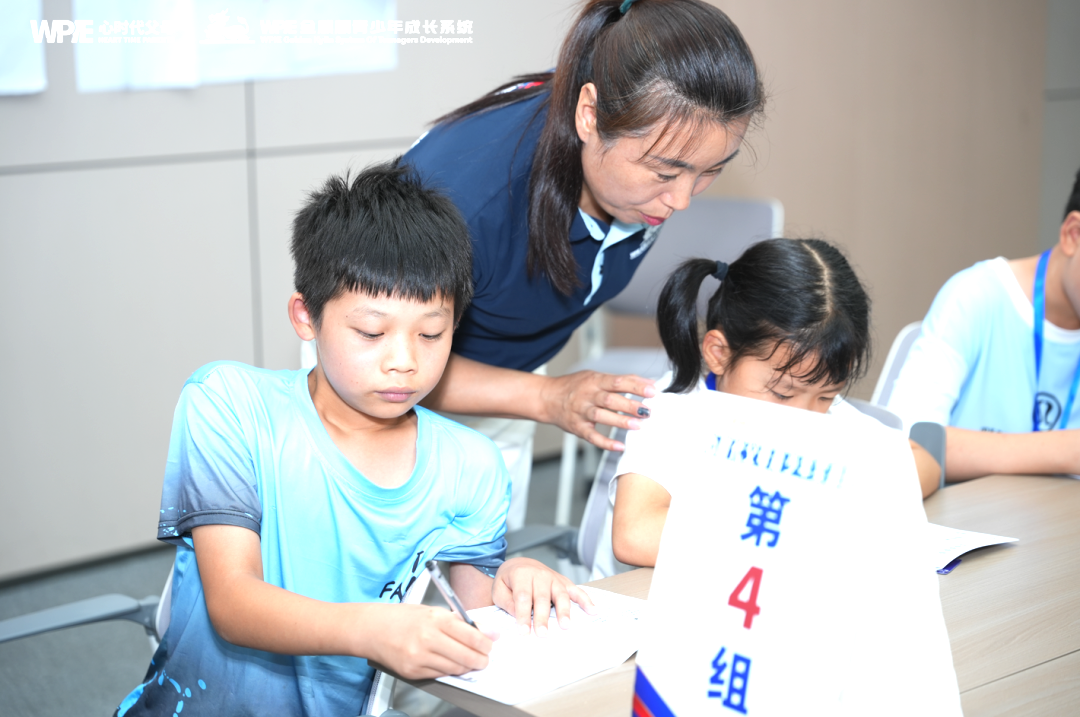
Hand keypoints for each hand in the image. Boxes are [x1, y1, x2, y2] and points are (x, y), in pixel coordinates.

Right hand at [363, 604, 494, 679]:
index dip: (485, 644)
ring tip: (469, 662)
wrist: (372, 629)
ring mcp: (419, 657)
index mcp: (435, 619)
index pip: (470, 636)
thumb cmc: (403, 618)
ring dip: (466, 667)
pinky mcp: (413, 672)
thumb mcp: (432, 611)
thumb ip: (459, 622)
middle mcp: (428, 638)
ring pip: (455, 669)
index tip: (490, 646)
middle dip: (480, 660)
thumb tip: (487, 633)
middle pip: (466, 656)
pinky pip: (440, 674)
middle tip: (484, 659)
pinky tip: (450, 663)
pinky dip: (449, 670)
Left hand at [492, 557, 595, 636]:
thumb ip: (506, 602)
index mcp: (521, 575)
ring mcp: (554, 578)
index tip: (523, 632)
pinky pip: (576, 590)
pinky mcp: (564, 582)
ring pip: (560, 594)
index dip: (523, 615)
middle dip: (543, 617)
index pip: (523, 597)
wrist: (520, 565)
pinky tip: (593, 610)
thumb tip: (516, 615)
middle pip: (542, 597)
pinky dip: (586, 600)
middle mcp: (540, 574)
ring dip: (564, 611)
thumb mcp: (499, 589)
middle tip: (542, 634)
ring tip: (565, 626)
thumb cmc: (509, 581)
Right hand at [540, 371, 655, 450]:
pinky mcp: (577, 427)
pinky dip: (605, 442)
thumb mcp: (596, 377)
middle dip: (630, 405)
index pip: (617, 381)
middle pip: (610, 399)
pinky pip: (592, 436)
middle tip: (647, 411)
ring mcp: (581, 412)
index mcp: (594, 381)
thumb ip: (621, 380)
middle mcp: (587, 395)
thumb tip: (648, 383)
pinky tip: (619, 446)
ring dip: (620, 421)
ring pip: (601, 416)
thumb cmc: (575, 386)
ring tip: (638, 426)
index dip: (635, 386)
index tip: (652, 391)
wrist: (547, 398)